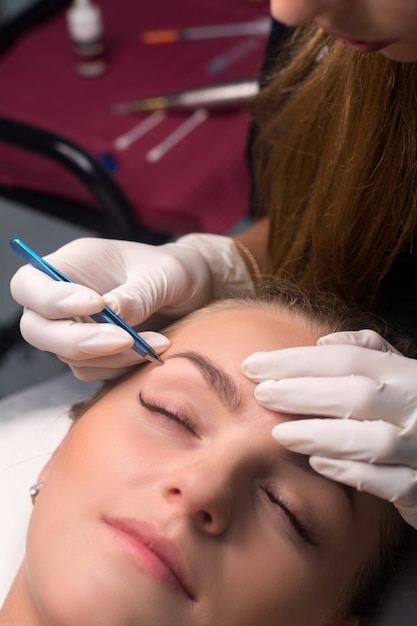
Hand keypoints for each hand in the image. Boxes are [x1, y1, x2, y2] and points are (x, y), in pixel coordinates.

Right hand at [10, 235, 250, 380]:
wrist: (194, 295)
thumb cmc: (175, 271)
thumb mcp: (165, 274)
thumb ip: (138, 293)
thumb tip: (111, 314)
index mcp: (72, 266)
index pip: (29, 285)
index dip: (50, 299)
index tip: (96, 304)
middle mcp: (66, 299)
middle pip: (37, 329)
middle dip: (77, 340)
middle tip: (124, 338)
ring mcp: (77, 329)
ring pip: (67, 356)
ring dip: (110, 356)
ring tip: (157, 342)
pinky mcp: (94, 354)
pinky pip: (92, 371)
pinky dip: (121, 367)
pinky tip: (152, 352)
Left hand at [241, 330, 416, 528]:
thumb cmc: (415, 406)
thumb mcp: (401, 371)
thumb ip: (368, 351)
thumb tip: (323, 340)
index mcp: (407, 373)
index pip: (347, 359)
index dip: (297, 361)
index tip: (255, 365)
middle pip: (355, 394)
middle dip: (301, 393)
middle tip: (261, 394)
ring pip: (372, 440)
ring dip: (320, 435)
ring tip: (281, 434)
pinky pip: (389, 483)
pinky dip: (351, 471)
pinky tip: (317, 463)